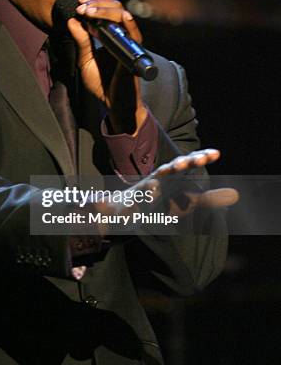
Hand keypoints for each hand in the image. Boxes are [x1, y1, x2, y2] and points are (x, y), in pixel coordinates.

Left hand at [67, 0, 146, 135]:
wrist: (114, 104)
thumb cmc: (102, 84)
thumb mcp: (85, 60)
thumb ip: (81, 41)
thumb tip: (72, 20)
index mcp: (110, 34)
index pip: (106, 9)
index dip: (94, 1)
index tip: (79, 2)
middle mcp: (121, 35)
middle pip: (116, 7)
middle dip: (98, 2)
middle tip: (82, 5)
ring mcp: (129, 43)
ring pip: (124, 16)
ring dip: (106, 10)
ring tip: (89, 11)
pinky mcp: (134, 53)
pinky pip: (135, 35)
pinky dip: (129, 24)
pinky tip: (121, 16)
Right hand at [95, 148, 237, 216]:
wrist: (128, 210)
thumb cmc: (162, 203)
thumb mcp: (189, 203)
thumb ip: (210, 199)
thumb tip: (237, 195)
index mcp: (176, 177)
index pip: (190, 163)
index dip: (201, 157)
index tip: (216, 154)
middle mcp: (161, 178)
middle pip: (174, 166)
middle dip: (186, 161)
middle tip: (201, 158)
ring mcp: (146, 187)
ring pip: (156, 176)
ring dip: (166, 171)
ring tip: (177, 168)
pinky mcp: (134, 199)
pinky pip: (140, 195)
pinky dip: (146, 193)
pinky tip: (153, 192)